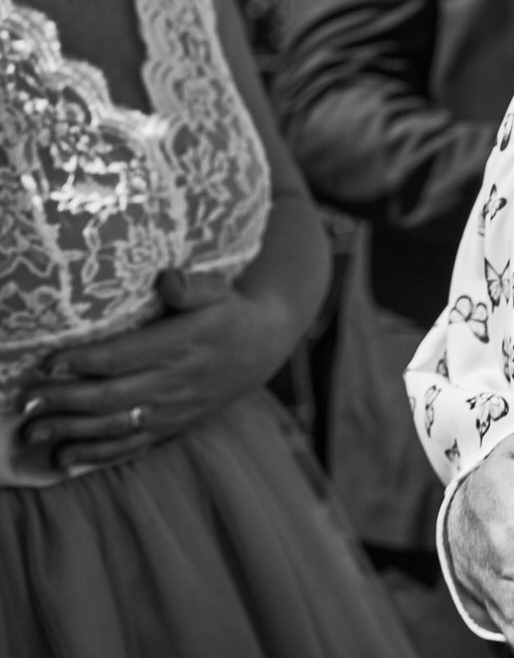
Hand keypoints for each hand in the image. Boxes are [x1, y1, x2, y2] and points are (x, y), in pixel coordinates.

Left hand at [16, 267, 298, 468]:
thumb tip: (166, 279)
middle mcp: (176, 380)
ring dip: (71, 430)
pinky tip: (64, 457)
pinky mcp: (173, 425)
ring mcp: (173, 408)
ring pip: (115, 425)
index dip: (85, 361)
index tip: (49, 362)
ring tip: (33, 429)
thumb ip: (192, 286)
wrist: (263, 348)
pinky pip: (131, 445)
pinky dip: (96, 454)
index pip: (125, 356)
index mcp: (183, 343)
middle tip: (27, 400)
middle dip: (64, 400)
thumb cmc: (230, 312)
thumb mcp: (220, 289)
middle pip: (111, 396)